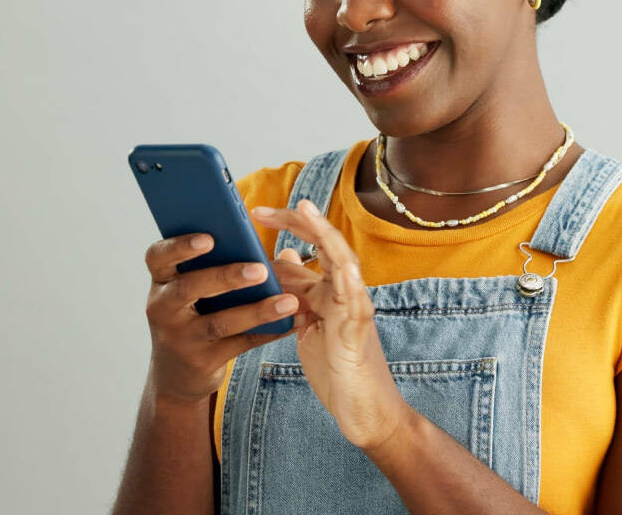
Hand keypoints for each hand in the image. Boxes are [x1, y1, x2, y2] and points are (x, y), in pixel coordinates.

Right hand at [143, 233, 298, 405]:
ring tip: (288, 301)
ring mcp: (181, 337)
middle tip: (260, 270)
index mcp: (162, 280)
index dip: (181, 246)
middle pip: (189, 288)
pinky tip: (292, 322)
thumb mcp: (194, 288)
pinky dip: (269, 332)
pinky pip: (240, 344)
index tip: (209, 238)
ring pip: (220, 322)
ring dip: (257, 311)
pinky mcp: (202, 361)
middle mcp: (164, 308)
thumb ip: (226, 263)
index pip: (158, 256)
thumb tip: (284, 251)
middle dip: (226, 277)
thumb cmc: (194, 313)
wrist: (177, 373)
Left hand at [252, 200, 408, 450]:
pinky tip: (342, 267)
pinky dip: (349, 282)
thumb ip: (299, 291)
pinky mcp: (358, 334)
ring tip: (307, 212)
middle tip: (263, 210)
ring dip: (325, 236)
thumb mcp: (307, 321)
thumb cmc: (336, 367)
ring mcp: (355, 309)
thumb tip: (283, 257)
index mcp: (331, 288)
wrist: (364, 410)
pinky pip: (356, 304)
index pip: (312, 245)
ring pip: (345, 262)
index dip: (289, 224)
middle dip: (299, 221)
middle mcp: (346, 292)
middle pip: (327, 243)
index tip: (257, 212)